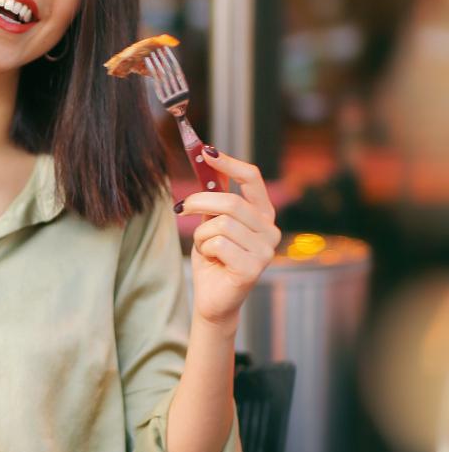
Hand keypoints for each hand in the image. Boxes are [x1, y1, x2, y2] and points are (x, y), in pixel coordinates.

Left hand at [176, 149, 280, 329]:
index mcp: (263, 216)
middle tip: (181, 208)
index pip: (252, 179)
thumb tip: (206, 160)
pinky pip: (218, 243)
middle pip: (231, 201)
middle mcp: (270, 231)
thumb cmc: (213, 260)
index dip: (229, 163)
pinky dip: (204, 249)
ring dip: (201, 234)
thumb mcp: (212, 222)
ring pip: (221, 223)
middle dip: (199, 202)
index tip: (205, 152)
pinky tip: (211, 260)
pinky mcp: (253, 268)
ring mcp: (265, 251)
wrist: (213, 300)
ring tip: (205, 247)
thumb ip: (215, 197)